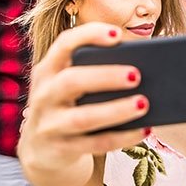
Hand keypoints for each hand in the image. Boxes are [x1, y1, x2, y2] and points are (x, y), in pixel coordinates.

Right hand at [18, 23, 150, 180]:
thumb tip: (144, 66)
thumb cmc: (68, 106)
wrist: (41, 151)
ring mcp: (49, 125)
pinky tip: (144, 129)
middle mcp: (44, 95)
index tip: (117, 34)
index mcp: (48, 70)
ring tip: (144, 103)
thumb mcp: (70, 86)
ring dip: (116, 110)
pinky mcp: (61, 149)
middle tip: (136, 75)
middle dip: (105, 76)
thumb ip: (95, 72)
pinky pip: (95, 144)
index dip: (88, 36)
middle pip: (71, 81)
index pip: (63, 44)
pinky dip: (122, 137)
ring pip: (83, 118)